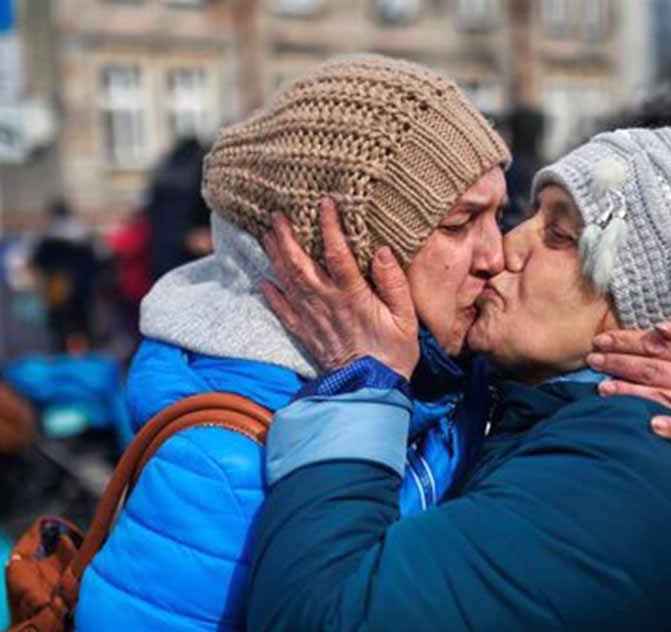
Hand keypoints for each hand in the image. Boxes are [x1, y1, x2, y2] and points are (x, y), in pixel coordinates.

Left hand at [261, 198, 419, 379]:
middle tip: (277, 214)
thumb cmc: (394, 353)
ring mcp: (312, 318)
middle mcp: (327, 303)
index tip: (324, 203)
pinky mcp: (305, 333)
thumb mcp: (406, 318)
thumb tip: (382, 251)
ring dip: (275, 256)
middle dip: (287, 237)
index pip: (337, 253)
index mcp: (353, 296)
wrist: (370, 390)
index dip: (329, 226)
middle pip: (300, 264)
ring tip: (267, 234)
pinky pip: (283, 310)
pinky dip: (271, 294)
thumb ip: (394, 283)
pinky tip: (264, 280)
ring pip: (288, 281)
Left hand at [586, 311, 670, 446]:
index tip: (602, 340)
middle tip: (593, 360)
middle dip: (620, 364)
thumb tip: (660, 327)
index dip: (628, 342)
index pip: (660, 346)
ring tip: (602, 388)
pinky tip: (651, 425)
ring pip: (666, 399)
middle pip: (657, 371)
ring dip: (631, 394)